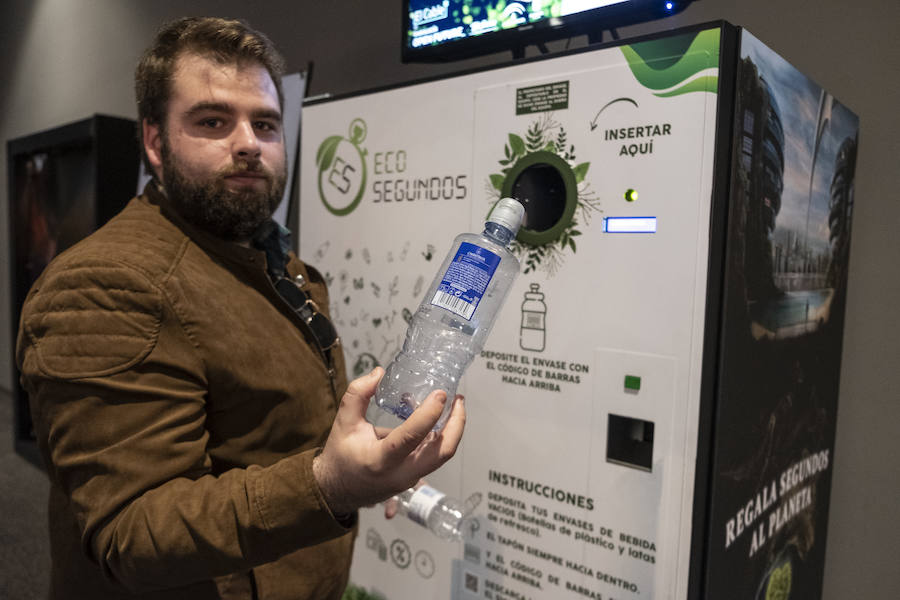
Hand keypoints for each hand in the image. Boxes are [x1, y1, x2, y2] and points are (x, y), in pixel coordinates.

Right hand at [312, 367, 465, 514]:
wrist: (336, 490)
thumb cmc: (340, 456)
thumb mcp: (343, 422)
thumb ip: (358, 394)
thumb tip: (379, 373)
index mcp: (380, 460)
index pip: (411, 437)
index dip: (429, 414)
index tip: (440, 394)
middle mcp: (400, 473)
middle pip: (442, 452)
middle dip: (457, 424)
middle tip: (458, 399)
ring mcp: (410, 479)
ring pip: (442, 456)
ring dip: (453, 430)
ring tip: (454, 405)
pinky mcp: (414, 478)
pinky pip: (434, 457)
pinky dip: (442, 437)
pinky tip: (440, 419)